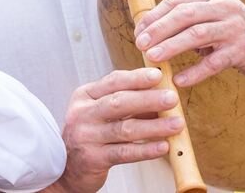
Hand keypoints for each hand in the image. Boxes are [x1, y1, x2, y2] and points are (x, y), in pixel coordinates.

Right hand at [49, 68, 183, 192]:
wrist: (68, 168)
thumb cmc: (92, 134)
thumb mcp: (103, 112)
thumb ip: (130, 102)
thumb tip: (163, 93)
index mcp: (85, 95)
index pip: (113, 81)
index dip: (137, 78)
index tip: (158, 75)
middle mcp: (82, 113)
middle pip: (119, 103)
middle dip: (148, 99)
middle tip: (172, 98)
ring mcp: (86, 136)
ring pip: (124, 129)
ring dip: (154, 126)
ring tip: (177, 124)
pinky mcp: (92, 159)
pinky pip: (124, 153)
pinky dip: (146, 150)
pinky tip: (163, 146)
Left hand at [134, 0, 244, 86]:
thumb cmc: (234, 33)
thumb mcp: (213, 17)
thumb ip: (188, 20)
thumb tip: (149, 31)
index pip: (177, 0)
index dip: (155, 16)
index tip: (138, 31)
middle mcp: (225, 6)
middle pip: (184, 14)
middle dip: (159, 29)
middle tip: (140, 43)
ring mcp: (235, 27)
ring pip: (197, 35)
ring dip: (171, 46)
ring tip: (153, 58)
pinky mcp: (242, 50)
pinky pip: (214, 62)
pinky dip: (195, 72)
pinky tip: (180, 81)